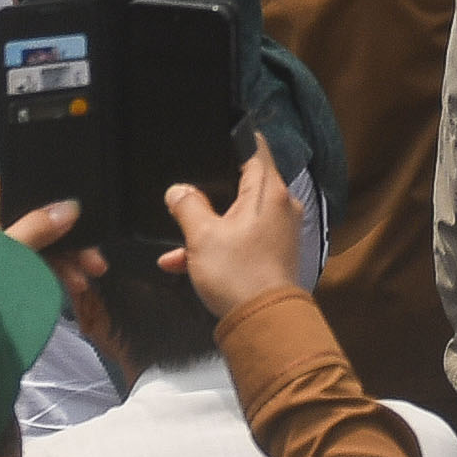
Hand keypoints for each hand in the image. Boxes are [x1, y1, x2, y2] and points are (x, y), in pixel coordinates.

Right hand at [165, 138, 309, 321]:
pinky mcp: (273, 252)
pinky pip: (242, 239)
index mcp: (269, 191)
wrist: (263, 322)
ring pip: (237, 216)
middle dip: (211, 192)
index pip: (256, 148)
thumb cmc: (237, 273)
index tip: (214, 134)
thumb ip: (188, 206)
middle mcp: (280, 205)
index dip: (235, 137)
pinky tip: (181, 264)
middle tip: (186, 192)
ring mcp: (279, 230)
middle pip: (243, 183)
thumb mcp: (202, 237)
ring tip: (175, 245)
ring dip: (207, 227)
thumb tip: (178, 190)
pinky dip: (217, 247)